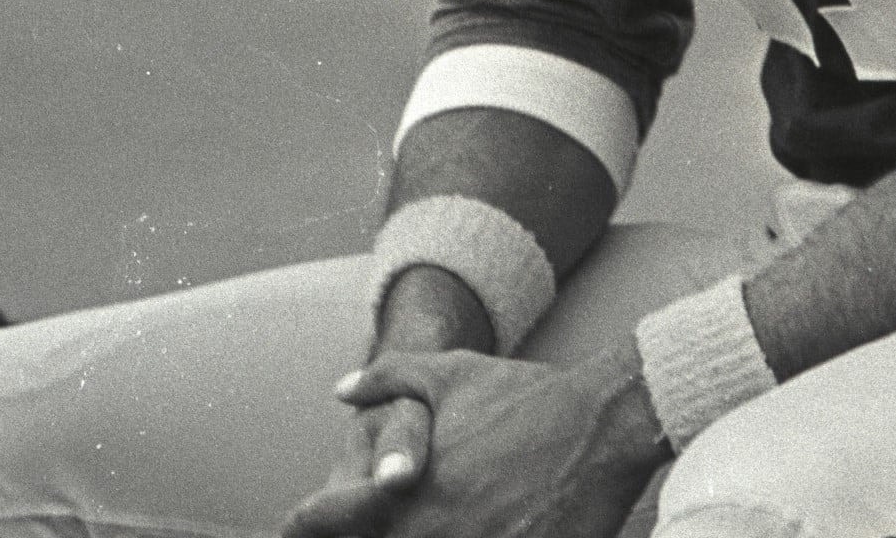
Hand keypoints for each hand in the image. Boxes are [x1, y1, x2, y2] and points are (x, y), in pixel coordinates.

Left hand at [280, 346, 667, 537]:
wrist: (601, 426)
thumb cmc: (523, 398)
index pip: (321, 523)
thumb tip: (342, 391)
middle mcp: (426, 535)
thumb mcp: (449, 373)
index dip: (303, 525)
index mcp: (397, 496)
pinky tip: (480, 531)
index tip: (294, 526)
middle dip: (365, 535)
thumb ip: (387, 378)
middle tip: (379, 520)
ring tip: (439, 524)